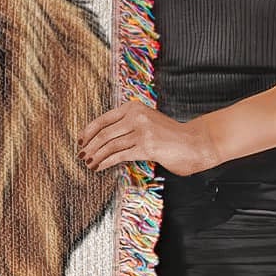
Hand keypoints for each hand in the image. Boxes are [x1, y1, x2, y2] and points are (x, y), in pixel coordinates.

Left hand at [78, 98, 216, 175]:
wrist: (195, 142)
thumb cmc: (170, 135)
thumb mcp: (147, 123)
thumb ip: (128, 126)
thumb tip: (103, 139)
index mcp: (134, 108)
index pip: (103, 119)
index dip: (88, 132)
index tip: (80, 141)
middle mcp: (137, 116)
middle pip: (103, 133)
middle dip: (89, 146)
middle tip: (82, 156)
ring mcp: (142, 131)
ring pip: (109, 145)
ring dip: (96, 156)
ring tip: (89, 163)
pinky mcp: (147, 146)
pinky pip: (119, 155)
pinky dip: (106, 162)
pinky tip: (99, 167)